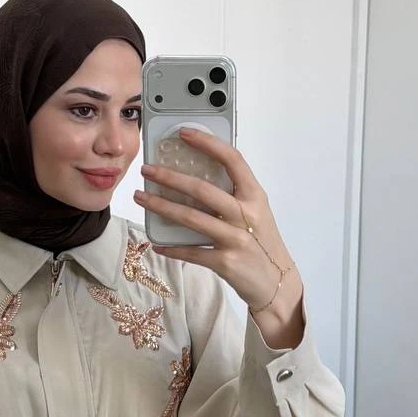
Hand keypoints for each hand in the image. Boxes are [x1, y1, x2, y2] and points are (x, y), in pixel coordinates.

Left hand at [132, 127, 298, 312]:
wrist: (277, 282)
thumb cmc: (261, 242)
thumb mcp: (256, 212)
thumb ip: (233, 195)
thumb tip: (196, 177)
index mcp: (254, 196)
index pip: (232, 160)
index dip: (208, 143)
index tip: (184, 134)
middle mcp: (246, 214)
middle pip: (202, 189)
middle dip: (169, 177)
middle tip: (147, 170)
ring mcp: (235, 239)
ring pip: (191, 218)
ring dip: (161, 206)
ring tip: (141, 197)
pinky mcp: (225, 262)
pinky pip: (191, 252)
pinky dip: (171, 247)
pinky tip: (156, 243)